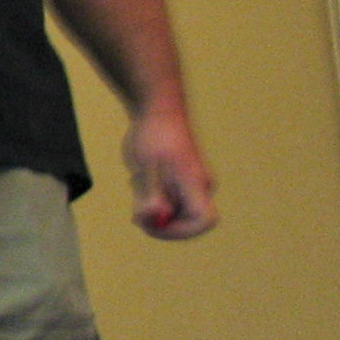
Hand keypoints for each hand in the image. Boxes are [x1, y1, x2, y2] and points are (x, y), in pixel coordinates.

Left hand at [123, 105, 215, 238]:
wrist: (156, 108)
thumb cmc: (152, 136)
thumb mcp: (145, 169)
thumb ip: (150, 196)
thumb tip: (155, 218)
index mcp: (195, 183)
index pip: (204, 221)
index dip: (180, 231)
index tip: (151, 225)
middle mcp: (199, 186)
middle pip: (184, 220)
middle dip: (158, 219)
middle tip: (135, 211)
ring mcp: (192, 183)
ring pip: (172, 209)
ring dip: (151, 205)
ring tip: (139, 180)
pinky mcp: (182, 179)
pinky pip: (168, 198)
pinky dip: (152, 196)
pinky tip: (141, 176)